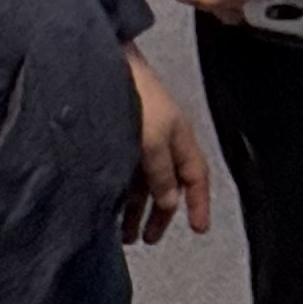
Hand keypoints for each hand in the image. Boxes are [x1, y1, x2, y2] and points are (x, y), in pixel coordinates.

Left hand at [120, 46, 213, 244]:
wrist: (103, 64)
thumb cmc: (134, 95)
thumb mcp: (153, 139)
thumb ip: (162, 172)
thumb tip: (168, 201)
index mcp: (180, 137)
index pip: (197, 177)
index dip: (200, 203)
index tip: (199, 229)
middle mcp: (162, 140)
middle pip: (169, 185)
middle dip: (162, 214)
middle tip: (150, 239)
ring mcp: (139, 139)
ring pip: (144, 183)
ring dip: (137, 210)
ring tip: (125, 235)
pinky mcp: (118, 138)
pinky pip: (125, 174)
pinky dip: (121, 194)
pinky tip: (110, 209)